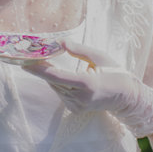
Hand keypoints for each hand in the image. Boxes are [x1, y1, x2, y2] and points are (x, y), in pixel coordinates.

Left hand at [23, 40, 152, 137]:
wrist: (126, 97)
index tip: (26, 63)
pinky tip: (58, 72)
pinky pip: (61, 92)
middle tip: (30, 55)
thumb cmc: (114, 72)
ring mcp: (78, 106)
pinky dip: (57, 82)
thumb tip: (60, 42)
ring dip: (49, 74)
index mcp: (86, 84)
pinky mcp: (76, 109)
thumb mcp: (99, 56)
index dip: (39, 70)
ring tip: (41, 60)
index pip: (57, 77)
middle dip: (41, 68)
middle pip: (53, 81)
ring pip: (56, 87)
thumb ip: (78, 49)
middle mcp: (80, 98)